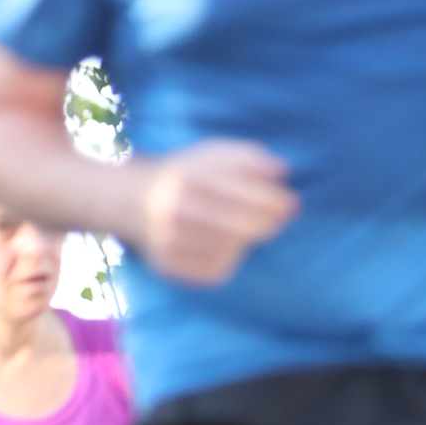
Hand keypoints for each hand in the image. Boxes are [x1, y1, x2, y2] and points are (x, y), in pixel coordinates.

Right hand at [127, 140, 297, 284]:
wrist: (134, 202)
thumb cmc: (186, 174)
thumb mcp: (214, 154)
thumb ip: (249, 157)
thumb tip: (281, 173)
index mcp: (186, 179)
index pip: (240, 194)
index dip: (271, 202)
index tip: (291, 205)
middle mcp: (173, 212)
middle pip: (236, 226)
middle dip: (266, 224)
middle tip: (279, 221)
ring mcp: (168, 242)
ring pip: (228, 250)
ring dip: (246, 240)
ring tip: (248, 229)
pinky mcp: (169, 266)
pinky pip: (213, 270)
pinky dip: (228, 259)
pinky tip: (227, 246)